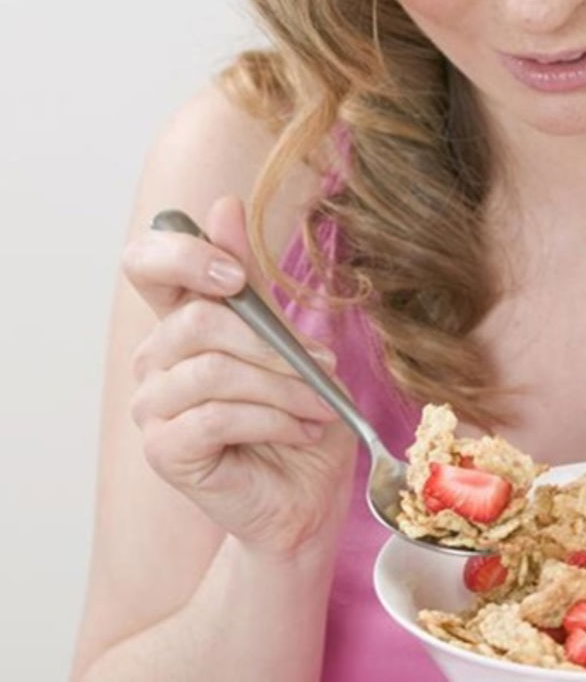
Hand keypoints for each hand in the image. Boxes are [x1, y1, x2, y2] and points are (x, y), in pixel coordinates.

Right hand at [122, 195, 355, 559]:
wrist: (306, 495)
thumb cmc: (299, 418)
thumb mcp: (289, 343)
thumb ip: (254, 285)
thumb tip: (223, 204)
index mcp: (182, 323)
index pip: (147, 263)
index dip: (185, 255)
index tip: (238, 277)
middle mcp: (156, 360)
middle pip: (200, 320)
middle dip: (277, 345)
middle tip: (326, 369)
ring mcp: (153, 406)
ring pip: (215, 370)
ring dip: (286, 387)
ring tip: (322, 406)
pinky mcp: (164, 449)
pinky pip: (217, 416)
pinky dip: (274, 419)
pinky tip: (303, 430)